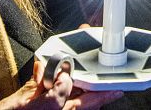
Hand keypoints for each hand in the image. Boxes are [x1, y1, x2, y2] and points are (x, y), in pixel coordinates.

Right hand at [0, 60, 122, 109]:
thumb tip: (67, 74)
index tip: (122, 83)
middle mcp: (57, 105)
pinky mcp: (28, 96)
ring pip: (59, 78)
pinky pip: (39, 78)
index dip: (107, 91)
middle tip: (94, 46)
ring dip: (64, 62)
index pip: (93, 100)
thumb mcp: (45, 108)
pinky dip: (41, 68)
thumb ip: (59, 91)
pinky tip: (41, 62)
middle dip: (85, 66)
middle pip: (78, 84)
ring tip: (70, 48)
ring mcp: (42, 100)